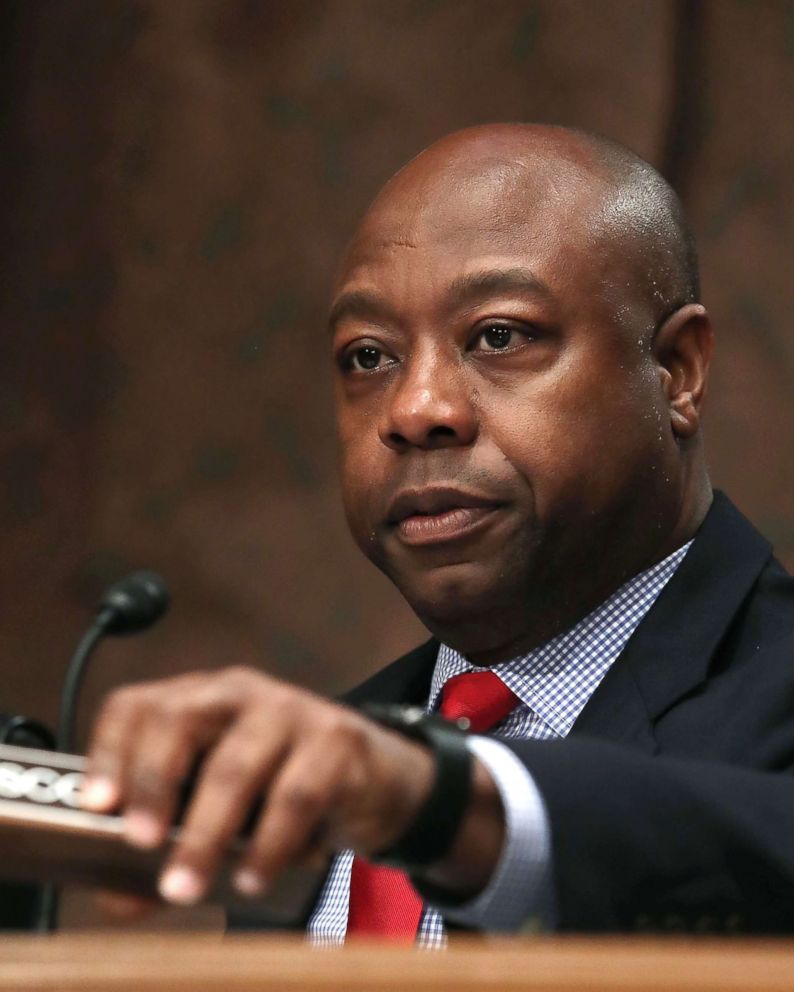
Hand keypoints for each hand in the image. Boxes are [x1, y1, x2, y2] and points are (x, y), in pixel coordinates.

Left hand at [81, 667, 436, 904]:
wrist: (378, 778)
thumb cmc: (284, 788)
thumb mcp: (224, 810)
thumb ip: (171, 845)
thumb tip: (118, 897)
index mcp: (202, 699)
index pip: (140, 705)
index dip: (111, 752)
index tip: (94, 807)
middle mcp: (241, 693)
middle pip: (181, 719)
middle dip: (153, 783)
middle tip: (137, 844)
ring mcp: (293, 710)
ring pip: (237, 764)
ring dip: (205, 834)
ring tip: (187, 887)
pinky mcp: (338, 741)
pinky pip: (296, 795)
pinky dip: (269, 845)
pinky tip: (253, 878)